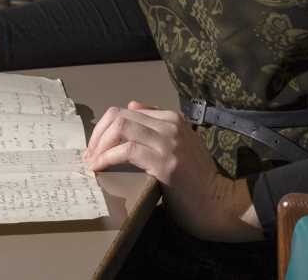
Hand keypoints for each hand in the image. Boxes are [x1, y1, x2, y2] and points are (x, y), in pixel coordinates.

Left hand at [84, 100, 262, 241]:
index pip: (128, 111)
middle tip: (89, 155)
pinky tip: (101, 168)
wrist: (218, 202)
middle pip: (120, 116)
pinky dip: (108, 158)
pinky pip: (128, 151)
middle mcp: (170, 124)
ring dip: (100, 146)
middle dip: (97, 135)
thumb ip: (157, 124)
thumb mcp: (179, 143)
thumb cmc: (196, 178)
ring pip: (121, 128)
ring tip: (92, 162)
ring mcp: (169, 142)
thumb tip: (132, 105)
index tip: (95, 147)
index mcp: (173, 118)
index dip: (105, 127)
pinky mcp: (166, 163)